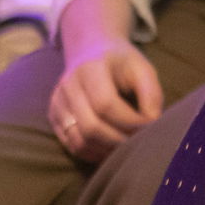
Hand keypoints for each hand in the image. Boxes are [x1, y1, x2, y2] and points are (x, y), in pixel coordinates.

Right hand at [49, 37, 163, 161]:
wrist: (90, 51)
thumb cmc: (121, 63)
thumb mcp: (142, 69)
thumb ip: (151, 95)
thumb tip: (151, 126)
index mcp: (90, 68)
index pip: (105, 104)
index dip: (129, 122)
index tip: (148, 127)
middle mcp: (68, 85)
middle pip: (90, 127)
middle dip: (118, 141)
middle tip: (138, 143)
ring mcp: (57, 103)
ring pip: (79, 141)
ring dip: (105, 151)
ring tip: (125, 149)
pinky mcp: (53, 117)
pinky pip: (71, 145)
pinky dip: (93, 153)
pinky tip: (109, 149)